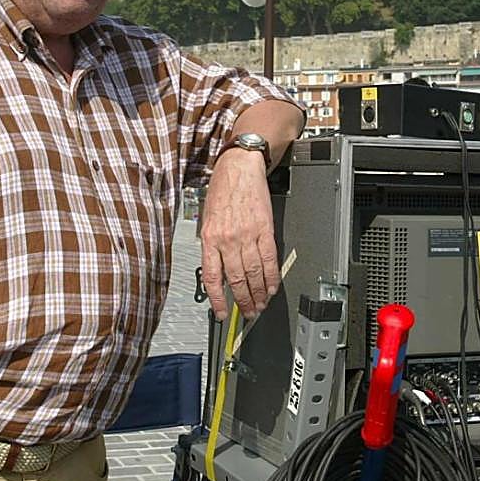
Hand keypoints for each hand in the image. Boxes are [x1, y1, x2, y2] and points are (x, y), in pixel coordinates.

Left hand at [199, 147, 278, 319]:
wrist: (240, 168)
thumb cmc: (222, 189)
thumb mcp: (206, 218)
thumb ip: (210, 244)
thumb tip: (216, 268)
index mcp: (210, 238)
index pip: (212, 277)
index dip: (217, 299)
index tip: (222, 312)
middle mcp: (228, 239)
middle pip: (236, 279)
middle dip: (243, 301)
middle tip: (248, 313)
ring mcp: (248, 235)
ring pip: (254, 273)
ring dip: (259, 293)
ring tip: (261, 304)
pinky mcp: (265, 229)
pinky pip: (269, 259)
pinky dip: (272, 276)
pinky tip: (273, 286)